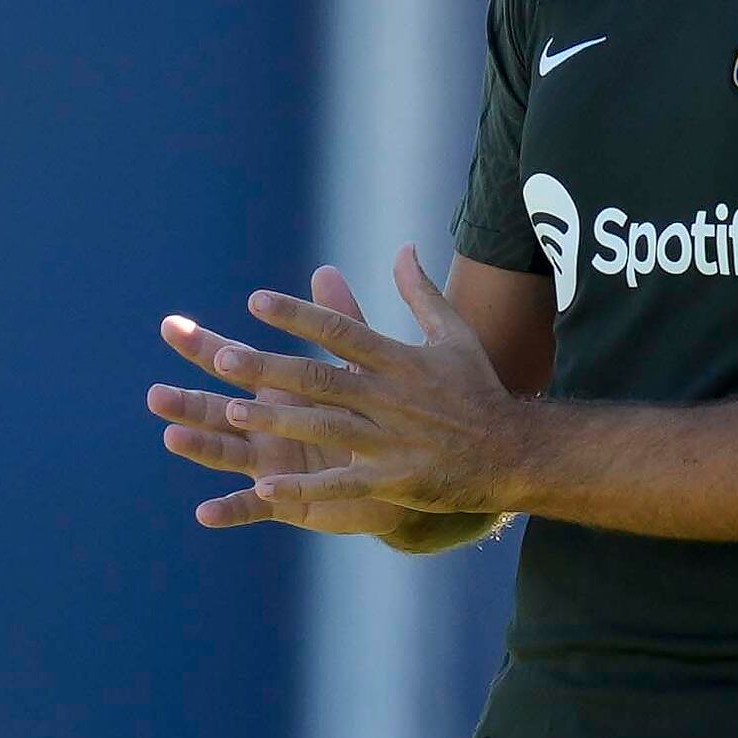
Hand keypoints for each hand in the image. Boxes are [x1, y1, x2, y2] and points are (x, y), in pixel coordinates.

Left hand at [148, 251, 528, 531]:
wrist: (515, 451)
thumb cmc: (479, 391)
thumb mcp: (455, 335)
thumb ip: (422, 293)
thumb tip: (404, 248)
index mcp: (399, 360)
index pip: (340, 331)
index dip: (298, 315)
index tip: (257, 301)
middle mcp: (391, 396)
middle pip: (321, 378)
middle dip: (271, 367)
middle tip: (223, 358)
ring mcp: (391, 439)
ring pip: (326, 427)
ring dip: (280, 420)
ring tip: (233, 412)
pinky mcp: (394, 479)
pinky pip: (342, 485)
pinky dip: (304, 489)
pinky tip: (265, 487)